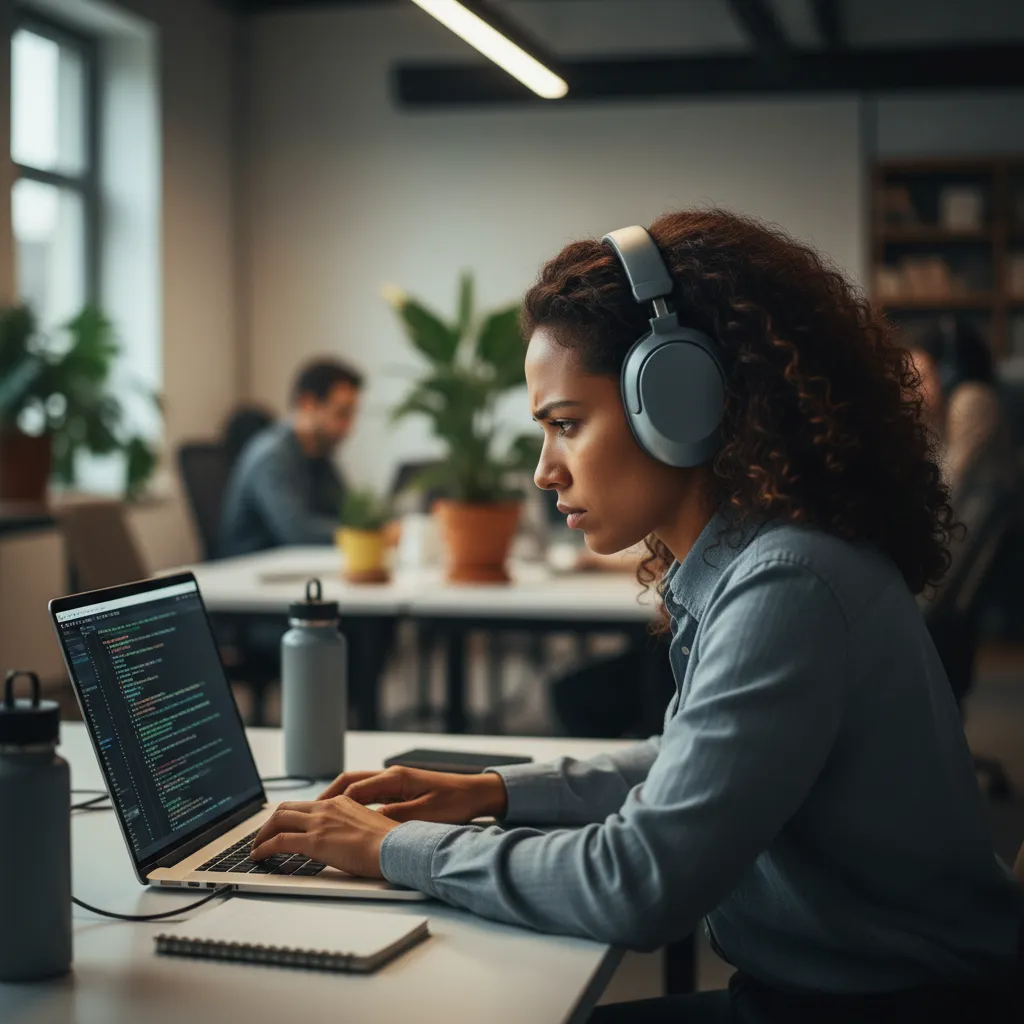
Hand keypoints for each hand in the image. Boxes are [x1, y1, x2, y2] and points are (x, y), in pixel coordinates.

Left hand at [249, 797, 399, 877]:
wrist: (397, 847)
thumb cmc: (390, 842)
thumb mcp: (368, 826)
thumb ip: (351, 827)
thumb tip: (344, 839)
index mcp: (341, 801)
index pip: (306, 805)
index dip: (289, 816)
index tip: (282, 827)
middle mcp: (328, 807)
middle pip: (287, 808)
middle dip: (270, 822)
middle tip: (263, 837)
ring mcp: (320, 822)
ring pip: (278, 820)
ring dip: (262, 834)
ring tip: (256, 848)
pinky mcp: (315, 841)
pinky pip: (279, 841)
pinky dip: (264, 848)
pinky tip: (259, 857)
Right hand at [318, 766, 507, 823]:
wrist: (478, 793)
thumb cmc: (456, 802)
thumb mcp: (425, 815)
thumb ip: (395, 818)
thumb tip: (368, 824)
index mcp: (396, 778)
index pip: (354, 790)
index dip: (333, 804)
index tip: (316, 818)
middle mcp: (392, 775)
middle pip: (349, 782)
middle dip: (327, 796)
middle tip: (308, 812)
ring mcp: (396, 781)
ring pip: (358, 786)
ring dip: (338, 799)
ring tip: (320, 816)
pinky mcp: (402, 789)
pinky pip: (370, 793)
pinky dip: (354, 802)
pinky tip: (348, 818)